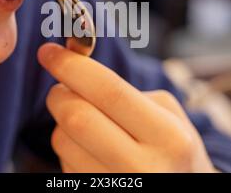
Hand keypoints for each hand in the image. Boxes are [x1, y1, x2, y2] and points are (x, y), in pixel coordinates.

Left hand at [38, 43, 214, 172]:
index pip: (110, 92)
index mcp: (169, 138)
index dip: (73, 67)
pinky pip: (63, 162)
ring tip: (89, 127)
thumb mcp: (167, 114)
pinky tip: (90, 151)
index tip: (49, 52)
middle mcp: (143, 169)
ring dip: (63, 124)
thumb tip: (72, 70)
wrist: (181, 190)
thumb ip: (123, 90)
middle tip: (62, 88)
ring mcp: (116, 189)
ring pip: (62, 141)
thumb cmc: (171, 149)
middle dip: (59, 93)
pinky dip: (68, 148)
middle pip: (77, 118)